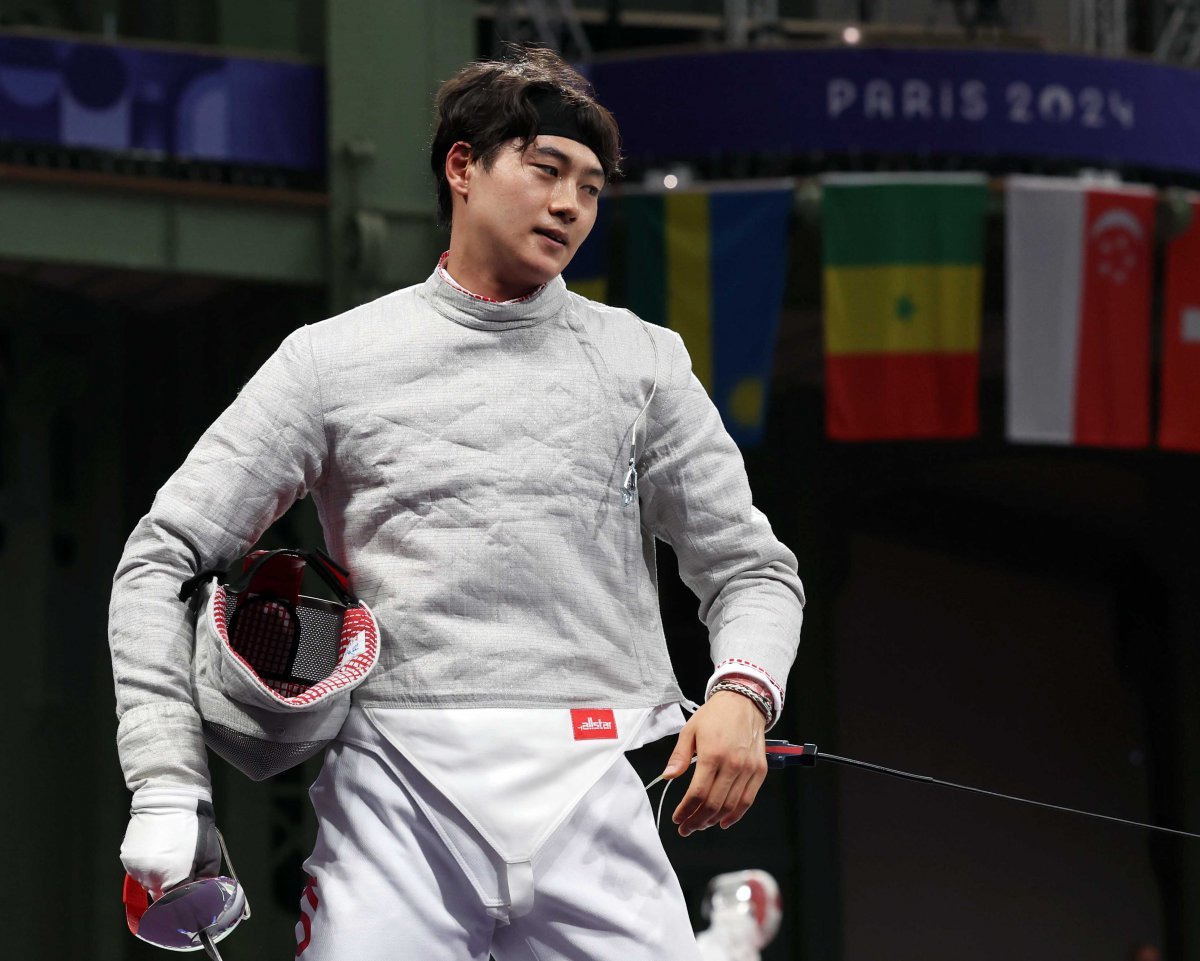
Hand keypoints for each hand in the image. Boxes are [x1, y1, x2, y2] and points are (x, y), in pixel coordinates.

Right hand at [120, 786, 219, 899]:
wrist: (171, 798)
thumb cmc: (195, 825)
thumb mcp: (210, 855)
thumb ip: (204, 882)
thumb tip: (200, 895)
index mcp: (172, 877)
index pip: (176, 905)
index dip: (184, 902)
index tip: (190, 897)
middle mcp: (150, 876)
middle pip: (161, 896)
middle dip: (172, 890)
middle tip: (184, 871)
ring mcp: (135, 867)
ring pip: (148, 884)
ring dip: (159, 878)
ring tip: (172, 855)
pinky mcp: (127, 857)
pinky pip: (139, 871)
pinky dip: (149, 867)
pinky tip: (159, 850)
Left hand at [662, 691, 767, 836]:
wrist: (744, 702)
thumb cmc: (714, 716)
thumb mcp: (690, 731)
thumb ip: (679, 756)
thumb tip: (668, 777)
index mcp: (712, 754)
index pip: (697, 793)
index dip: (685, 810)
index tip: (678, 818)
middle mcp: (732, 764)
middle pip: (713, 804)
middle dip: (697, 821)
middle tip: (686, 827)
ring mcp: (748, 769)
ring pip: (730, 806)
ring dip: (714, 820)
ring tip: (701, 824)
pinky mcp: (760, 771)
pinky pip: (748, 800)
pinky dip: (736, 815)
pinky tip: (724, 821)